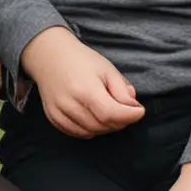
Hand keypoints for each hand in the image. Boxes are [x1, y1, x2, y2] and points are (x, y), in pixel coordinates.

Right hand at [20, 26, 144, 137]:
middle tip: (126, 110)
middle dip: (120, 121)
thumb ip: (121, 90)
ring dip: (106, 127)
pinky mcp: (53, 117)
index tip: (139, 111)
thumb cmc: (81, 60)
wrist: (50, 56)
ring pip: (91, 132)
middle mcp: (70, 104)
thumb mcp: (107, 69)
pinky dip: (90, 130)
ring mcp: (59, 112)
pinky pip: (76, 133)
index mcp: (86, 89)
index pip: (112, 114)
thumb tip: (133, 108)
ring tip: (110, 113)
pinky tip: (94, 119)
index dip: (130, 116)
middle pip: (103, 125)